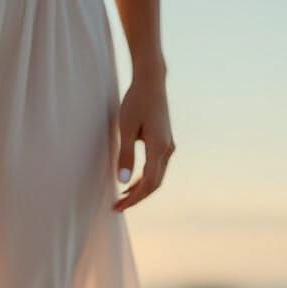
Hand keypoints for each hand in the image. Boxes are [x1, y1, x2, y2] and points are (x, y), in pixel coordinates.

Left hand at [113, 70, 174, 211]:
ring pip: (156, 177)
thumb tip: (123, 181)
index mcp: (159, 148)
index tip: (118, 207)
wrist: (151, 80)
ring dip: (140, 189)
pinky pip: (157, 168)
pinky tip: (131, 182)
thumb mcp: (126, 129)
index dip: (133, 199)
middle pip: (154, 184)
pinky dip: (144, 178)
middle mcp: (167, 149)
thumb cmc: (136, 101)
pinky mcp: (166, 142)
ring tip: (122, 197)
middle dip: (136, 198)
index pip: (147, 184)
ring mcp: (169, 146)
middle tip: (117, 206)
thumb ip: (125, 156)